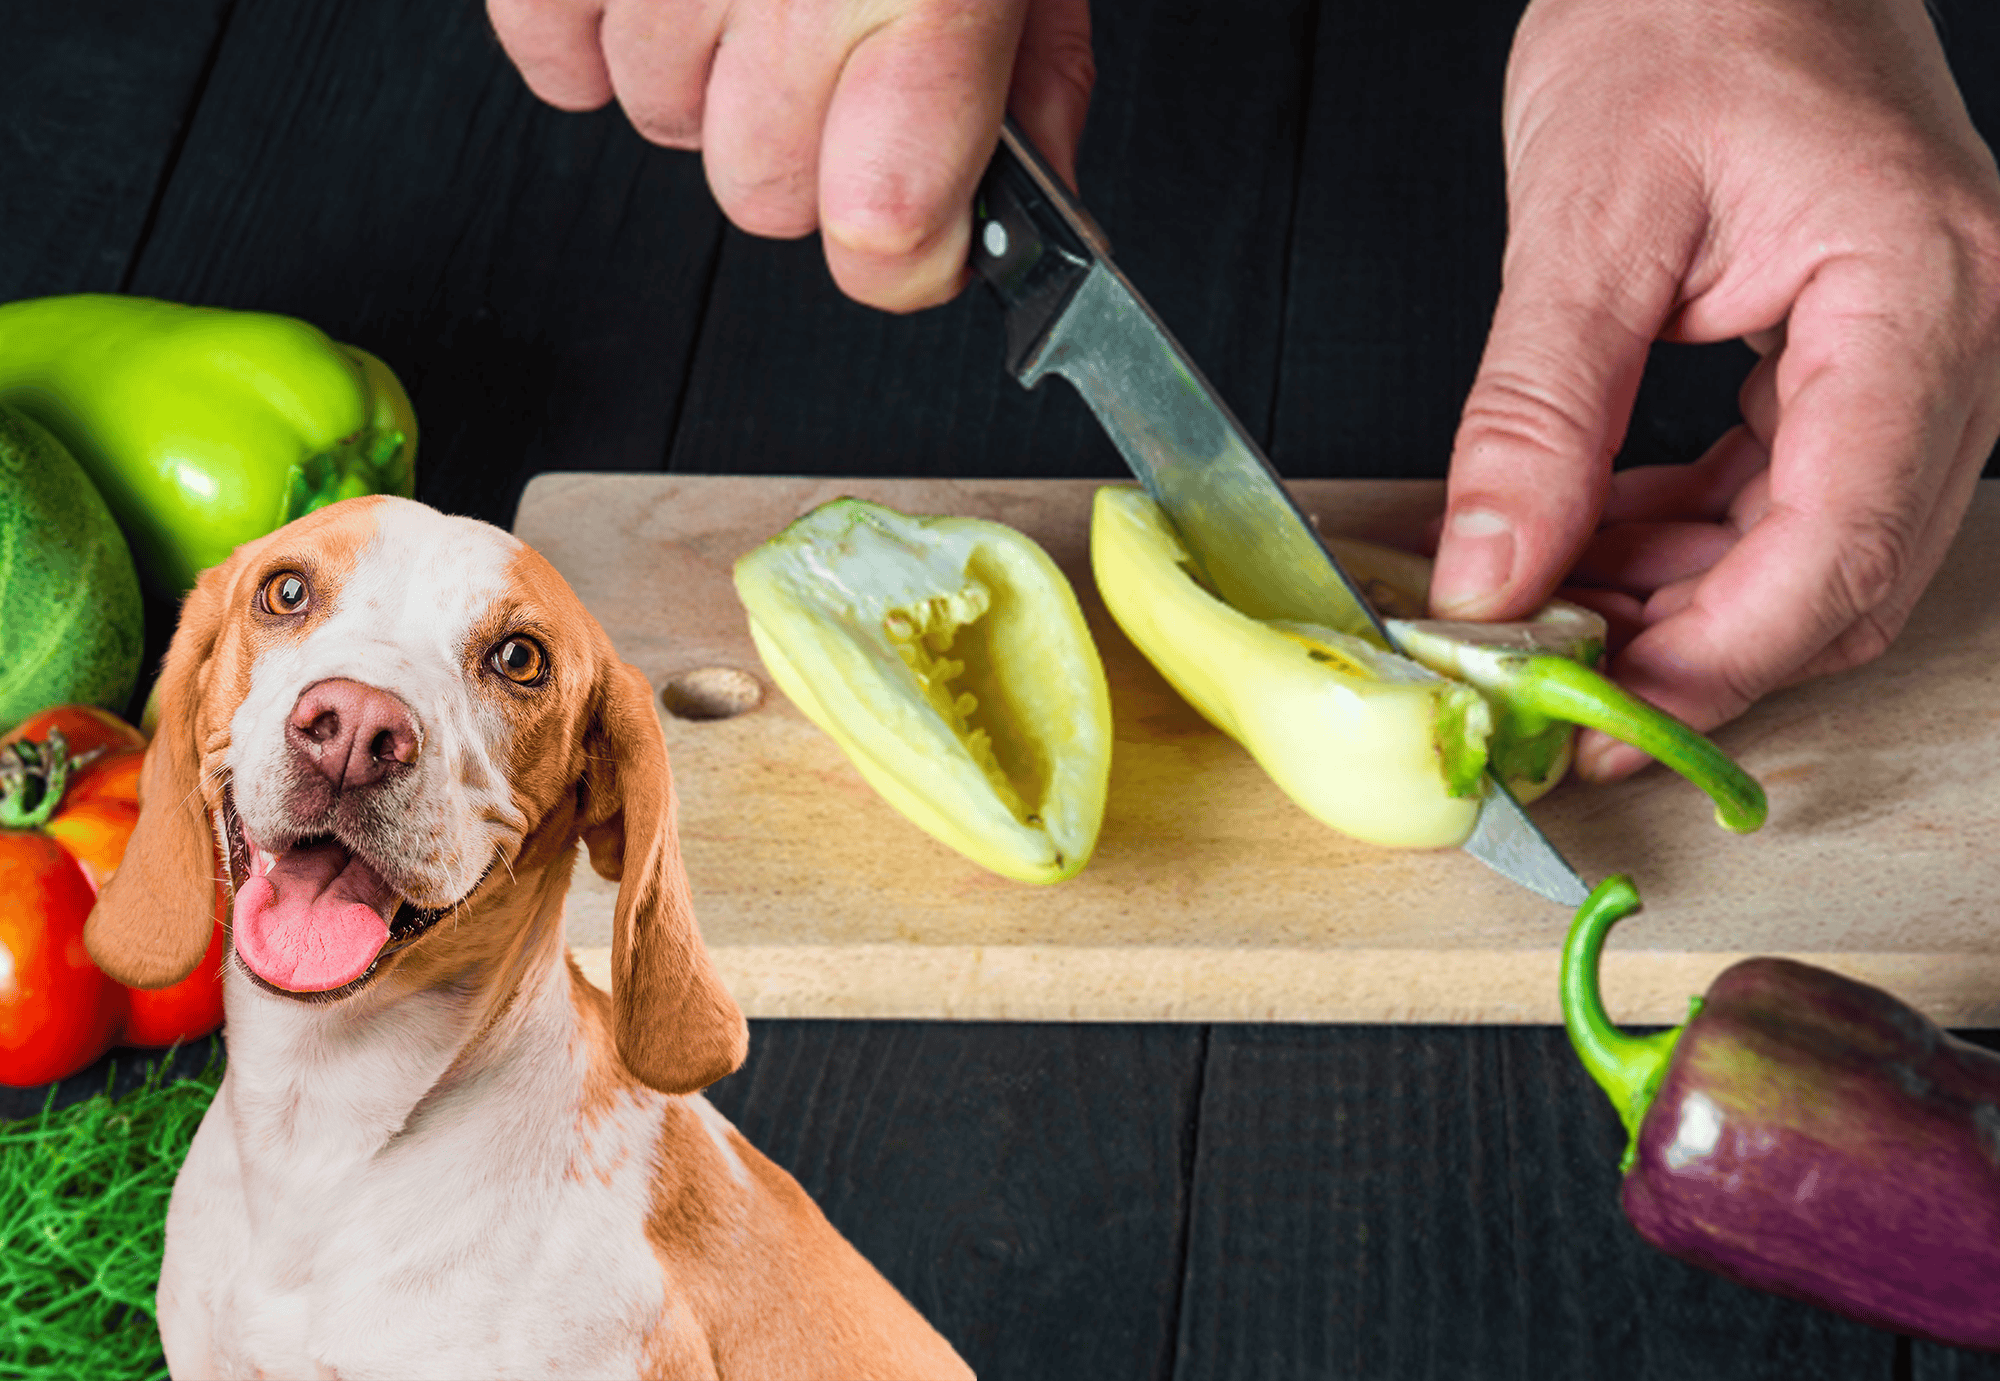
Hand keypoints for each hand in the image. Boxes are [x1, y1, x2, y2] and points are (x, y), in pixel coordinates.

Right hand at [487, 0, 1093, 310]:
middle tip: (837, 55)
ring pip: (663, 124)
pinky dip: (598, 35)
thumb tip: (1033, 211)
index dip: (910, 253)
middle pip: (764, 198)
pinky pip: (556, 59)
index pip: (884, 233)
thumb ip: (1037, 78)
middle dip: (808, 156)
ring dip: (710, 81)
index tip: (924, 231)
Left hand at [1431, 0, 1999, 781]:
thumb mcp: (1584, 218)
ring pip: (1815, 554)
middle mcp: (1962, 341)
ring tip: (1548, 611)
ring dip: (1678, 604)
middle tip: (1554, 695)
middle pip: (1840, 578)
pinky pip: (1790, 498)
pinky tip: (1589, 544)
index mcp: (1921, 295)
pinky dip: (1687, 541)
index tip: (1594, 721)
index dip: (1712, 664)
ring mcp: (1929, 357)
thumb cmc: (1682, 14)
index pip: (1837, 547)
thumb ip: (1536, 416)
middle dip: (1690, 653)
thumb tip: (1487, 581)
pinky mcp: (1870, 362)